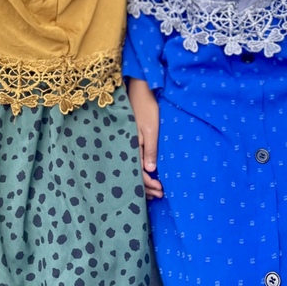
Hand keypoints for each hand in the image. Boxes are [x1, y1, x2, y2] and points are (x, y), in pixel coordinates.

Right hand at [126, 78, 163, 199]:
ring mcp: (126, 144)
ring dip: (143, 180)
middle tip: (160, 195)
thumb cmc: (146, 108)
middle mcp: (126, 148)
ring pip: (133, 169)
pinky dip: (140, 170)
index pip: (138, 172)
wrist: (139, 90)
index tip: (160, 191)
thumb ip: (150, 150)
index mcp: (130, 147)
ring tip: (155, 190)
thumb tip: (150, 171)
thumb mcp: (151, 130)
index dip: (148, 184)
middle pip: (133, 174)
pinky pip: (133, 160)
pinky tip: (146, 174)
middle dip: (146, 187)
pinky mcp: (129, 140)